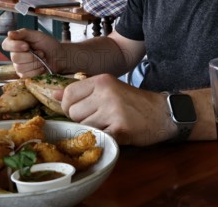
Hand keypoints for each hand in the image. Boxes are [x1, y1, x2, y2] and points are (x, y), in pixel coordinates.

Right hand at [1, 29, 62, 76]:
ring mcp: (19, 66)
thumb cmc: (49, 44)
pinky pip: (26, 75)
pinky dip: (36, 71)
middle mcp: (15, 54)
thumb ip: (24, 33)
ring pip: (20, 67)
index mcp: (16, 43)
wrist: (60, 57)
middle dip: (30, 56)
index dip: (15, 46)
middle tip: (41, 52)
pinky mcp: (25, 75)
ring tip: (43, 59)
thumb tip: (9, 33)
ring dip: (35, 63)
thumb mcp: (38, 35)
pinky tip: (42, 67)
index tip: (27, 46)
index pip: (6, 45)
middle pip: (14, 57)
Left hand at [57, 74, 176, 145]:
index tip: (79, 110)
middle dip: (81, 119)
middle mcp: (106, 92)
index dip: (68, 106)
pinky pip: (98, 137)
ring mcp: (113, 110)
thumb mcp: (109, 88)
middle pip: (73, 112)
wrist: (163, 113)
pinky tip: (115, 132)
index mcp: (102, 80)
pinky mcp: (120, 128)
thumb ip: (81, 91)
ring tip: (109, 124)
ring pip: (84, 126)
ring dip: (93, 129)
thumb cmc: (134, 102)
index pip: (68, 94)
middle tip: (99, 118)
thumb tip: (54, 94)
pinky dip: (104, 138)